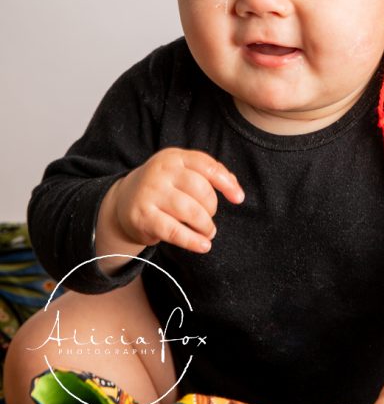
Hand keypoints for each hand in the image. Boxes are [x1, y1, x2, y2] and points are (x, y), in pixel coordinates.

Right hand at [104, 147, 244, 254]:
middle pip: (200, 189)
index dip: (226, 183)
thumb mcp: (182, 173)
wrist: (124, 201)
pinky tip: (203, 245)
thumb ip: (209, 176)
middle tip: (209, 217)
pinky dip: (192, 240)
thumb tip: (235, 189)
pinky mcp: (143, 217)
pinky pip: (173, 231)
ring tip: (208, 232)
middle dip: (212, 207)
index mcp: (174, 157)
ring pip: (189, 211)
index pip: (206, 165)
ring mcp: (150, 193)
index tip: (238, 198)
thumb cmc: (164, 187)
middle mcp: (160, 171)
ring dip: (205, 225)